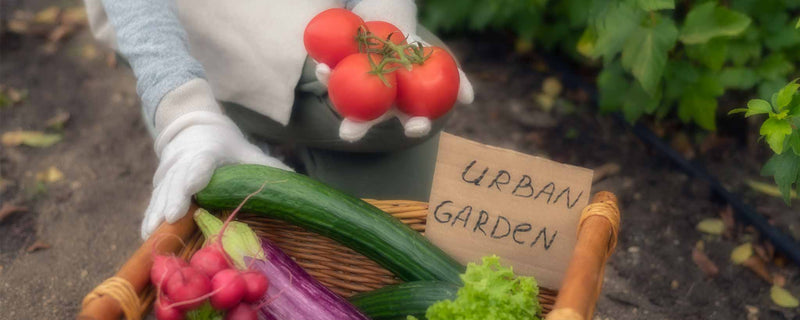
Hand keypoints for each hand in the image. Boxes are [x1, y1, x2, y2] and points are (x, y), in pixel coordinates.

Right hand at [142, 111, 291, 238]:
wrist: (191, 125)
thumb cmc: (224, 142)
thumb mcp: (245, 150)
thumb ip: (266, 166)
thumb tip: (295, 178)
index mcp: (207, 150)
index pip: (202, 162)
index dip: (197, 174)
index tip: (193, 186)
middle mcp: (185, 160)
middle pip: (178, 180)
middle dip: (174, 199)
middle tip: (172, 217)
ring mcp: (170, 172)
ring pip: (162, 192)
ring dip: (157, 212)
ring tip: (154, 232)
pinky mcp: (161, 183)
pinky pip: (154, 200)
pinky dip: (150, 216)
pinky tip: (147, 234)